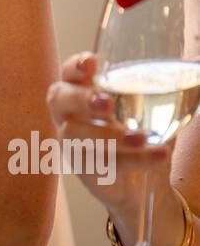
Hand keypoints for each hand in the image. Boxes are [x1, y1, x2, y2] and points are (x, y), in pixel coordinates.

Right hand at [47, 52, 182, 245]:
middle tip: (107, 103)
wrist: (144, 182)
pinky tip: (160, 155)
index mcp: (82, 91)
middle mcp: (70, 116)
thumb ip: (160, 86)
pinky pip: (104, 164)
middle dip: (82, 99)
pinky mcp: (86, 172)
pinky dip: (135, 160)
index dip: (75, 67)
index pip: (69, 73)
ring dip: (111, 135)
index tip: (93, 63)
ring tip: (142, 136)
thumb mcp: (150, 106)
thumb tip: (196, 64)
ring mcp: (73, 145)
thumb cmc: (140, 131)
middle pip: (60, 99)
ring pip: (78, 136)